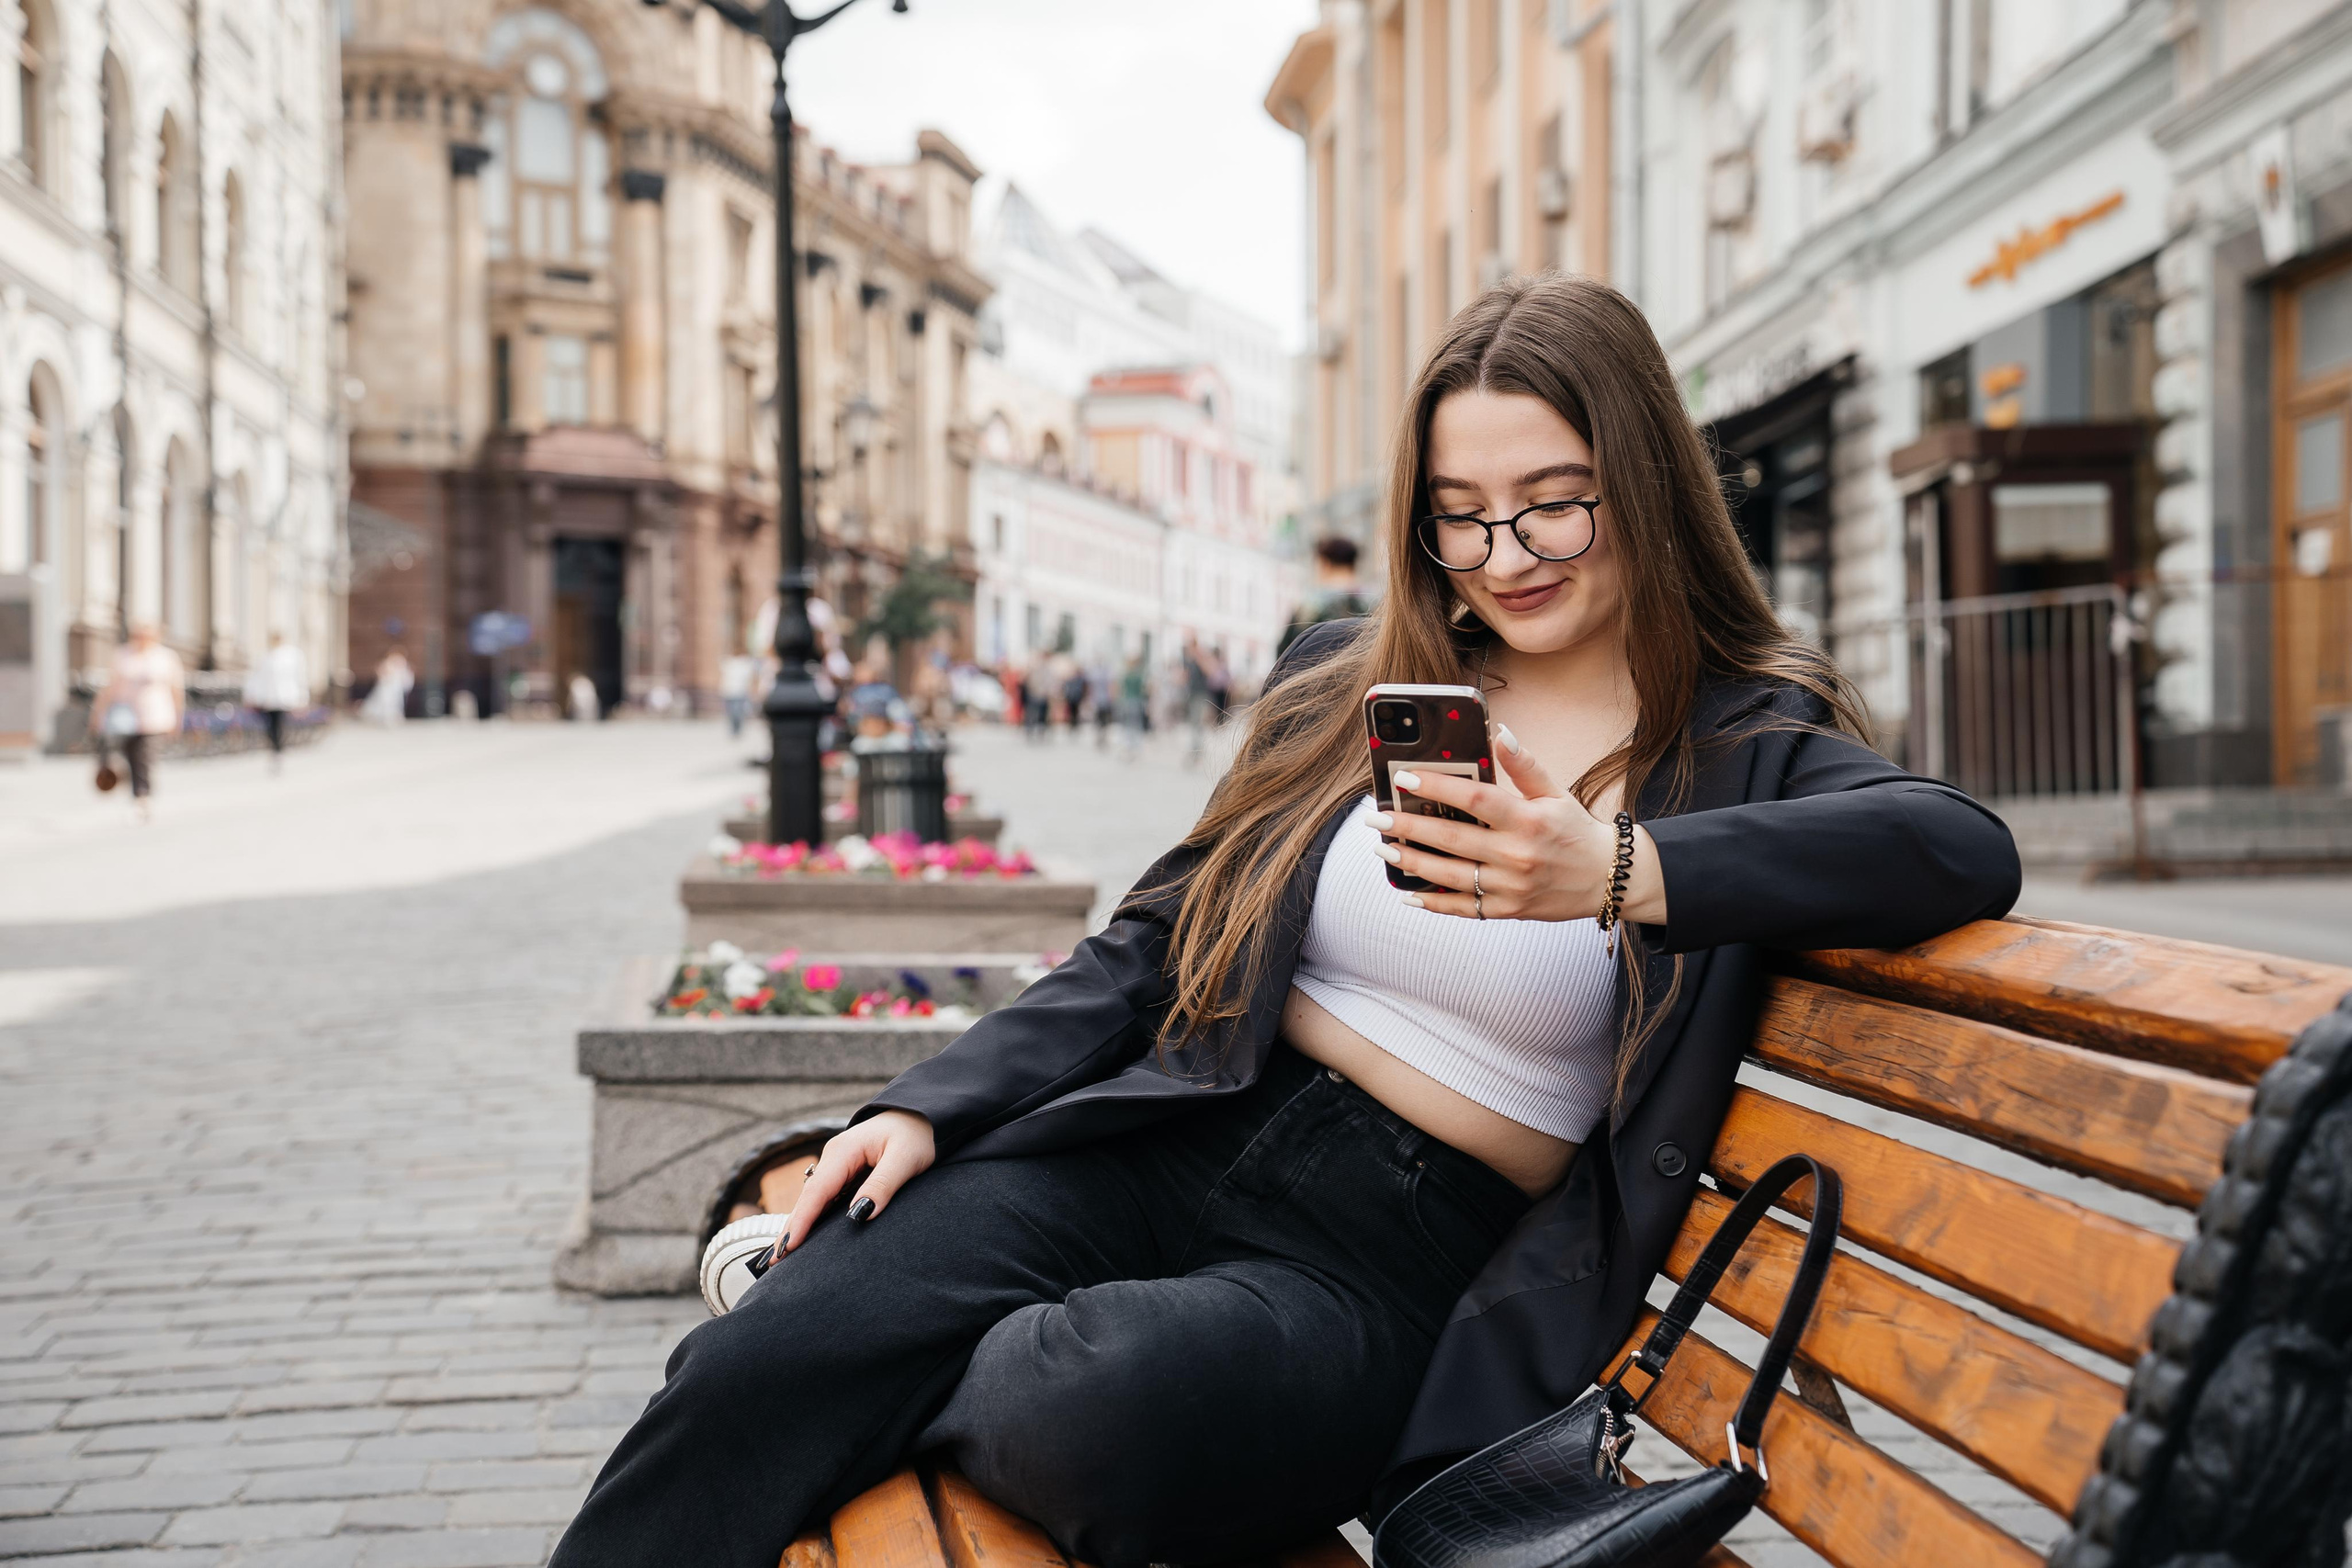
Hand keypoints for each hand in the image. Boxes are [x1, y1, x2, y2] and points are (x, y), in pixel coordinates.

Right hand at [773, 1110, 935, 1259]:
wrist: (923, 1116)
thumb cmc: (917, 1135)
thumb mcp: (905, 1159)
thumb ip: (882, 1185)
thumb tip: (860, 1215)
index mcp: (844, 1151)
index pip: (817, 1192)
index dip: (802, 1221)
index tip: (788, 1247)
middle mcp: (834, 1157)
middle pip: (807, 1198)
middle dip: (791, 1228)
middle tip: (773, 1262)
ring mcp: (837, 1164)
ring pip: (813, 1199)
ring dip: (798, 1224)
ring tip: (782, 1255)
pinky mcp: (844, 1171)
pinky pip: (824, 1198)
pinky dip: (812, 1216)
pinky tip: (806, 1235)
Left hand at [1371, 725, 1664, 925]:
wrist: (1607, 879)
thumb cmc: (1575, 830)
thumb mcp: (1555, 793)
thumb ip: (1524, 765)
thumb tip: (1500, 732)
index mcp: (1528, 820)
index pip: (1475, 799)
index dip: (1437, 787)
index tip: (1404, 779)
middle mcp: (1517, 855)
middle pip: (1452, 839)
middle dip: (1409, 827)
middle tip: (1377, 819)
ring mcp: (1511, 887)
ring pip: (1450, 876)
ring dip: (1412, 862)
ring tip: (1384, 848)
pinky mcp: (1508, 910)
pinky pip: (1463, 909)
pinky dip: (1434, 903)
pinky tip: (1408, 892)